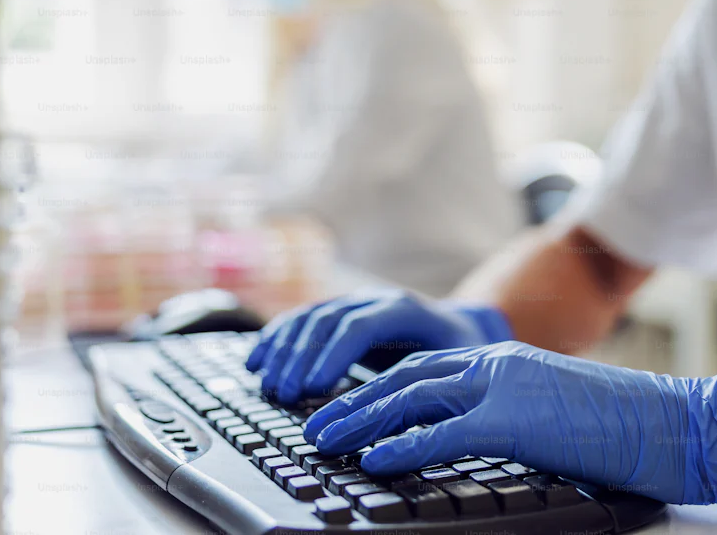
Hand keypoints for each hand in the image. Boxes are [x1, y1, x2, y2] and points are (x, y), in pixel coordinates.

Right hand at [245, 289, 511, 403]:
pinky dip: (275, 340)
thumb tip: (403, 415)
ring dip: (283, 351)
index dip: (333, 355)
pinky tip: (256, 362)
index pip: (360, 326)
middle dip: (300, 359)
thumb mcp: (456, 365)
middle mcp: (373, 299)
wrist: (459, 325)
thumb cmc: (460, 353)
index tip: (313, 388)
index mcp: (403, 310)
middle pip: (327, 321)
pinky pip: (299, 321)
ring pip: (308, 318)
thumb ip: (430, 382)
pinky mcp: (337, 313)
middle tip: (283, 395)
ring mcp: (352, 303)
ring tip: (268, 386)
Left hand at [304, 341, 716, 505]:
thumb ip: (502, 414)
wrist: (663, 422)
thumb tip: (462, 437)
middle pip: (405, 376)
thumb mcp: (545, 410)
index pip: (424, 367)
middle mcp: (494, 363)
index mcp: (502, 361)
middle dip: (355, 401)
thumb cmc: (613, 425)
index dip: (378, 388)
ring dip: (362, 419)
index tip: (346, 408)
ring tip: (325, 440)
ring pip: (412, 396)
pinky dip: (402, 445)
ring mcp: (502, 386)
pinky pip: (442, 431)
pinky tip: (373, 459)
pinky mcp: (512, 418)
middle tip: (316, 425)